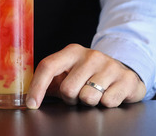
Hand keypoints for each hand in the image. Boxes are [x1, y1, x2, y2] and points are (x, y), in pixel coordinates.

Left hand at [25, 44, 145, 108]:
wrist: (124, 72)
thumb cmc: (90, 75)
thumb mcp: (70, 73)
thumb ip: (50, 81)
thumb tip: (29, 97)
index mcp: (72, 51)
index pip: (48, 66)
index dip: (37, 87)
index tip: (31, 104)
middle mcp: (91, 55)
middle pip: (67, 89)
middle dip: (71, 98)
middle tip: (79, 93)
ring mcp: (110, 66)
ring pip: (87, 98)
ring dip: (89, 102)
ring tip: (95, 93)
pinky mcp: (126, 79)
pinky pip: (107, 102)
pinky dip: (106, 104)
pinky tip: (109, 94)